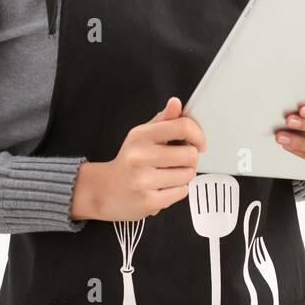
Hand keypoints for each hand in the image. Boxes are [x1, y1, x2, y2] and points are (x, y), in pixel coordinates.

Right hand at [73, 97, 205, 221]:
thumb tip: (176, 103)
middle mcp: (140, 156)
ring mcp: (143, 180)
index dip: (198, 134)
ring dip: (183, 176)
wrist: (104, 191)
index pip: (182, 127)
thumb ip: (163, 120)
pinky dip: (177, 190)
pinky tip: (163, 187)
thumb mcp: (141, 135)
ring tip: (168, 175)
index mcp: (141, 136)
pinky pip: (181, 192)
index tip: (200, 142)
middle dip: (190, 159)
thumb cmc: (128, 161)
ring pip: (188, 175)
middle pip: (190, 154)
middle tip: (179, 161)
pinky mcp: (149, 201)